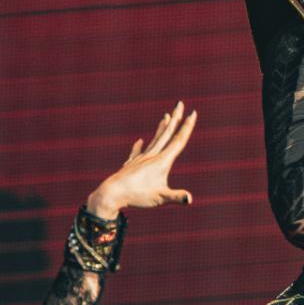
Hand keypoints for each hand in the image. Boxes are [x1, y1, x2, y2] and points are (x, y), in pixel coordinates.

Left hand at [86, 103, 197, 219]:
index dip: (187, 126)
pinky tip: (140, 141)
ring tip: (166, 116)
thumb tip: (189, 200)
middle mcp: (152, 156)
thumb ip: (176, 197)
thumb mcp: (160, 198)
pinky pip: (137, 152)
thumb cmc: (136, 196)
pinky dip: (139, 146)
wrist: (110, 194)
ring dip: (162, 128)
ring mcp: (140, 159)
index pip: (178, 140)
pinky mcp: (131, 165)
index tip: (193, 112)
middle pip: (167, 134)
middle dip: (176, 118)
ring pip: (155, 140)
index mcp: (162, 161)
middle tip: (180, 103)